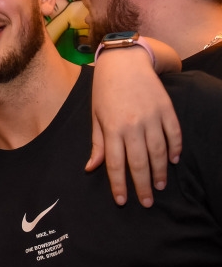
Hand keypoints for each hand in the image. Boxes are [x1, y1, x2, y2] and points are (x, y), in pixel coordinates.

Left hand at [86, 44, 181, 206]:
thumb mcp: (95, 117)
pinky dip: (175, 149)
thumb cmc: (104, 92)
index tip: (123, 201)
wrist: (124, 63)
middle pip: (139, 163)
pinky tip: (174, 162)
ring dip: (160, 172)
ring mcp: (152, 117)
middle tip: (147, 203)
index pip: (115, 164)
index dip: (119, 185)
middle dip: (142, 186)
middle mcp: (132, 125)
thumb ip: (97, 144)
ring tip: (159, 186)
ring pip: (159, 152)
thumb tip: (91, 168)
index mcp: (112, 129)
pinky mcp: (166, 109)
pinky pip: (174, 134)